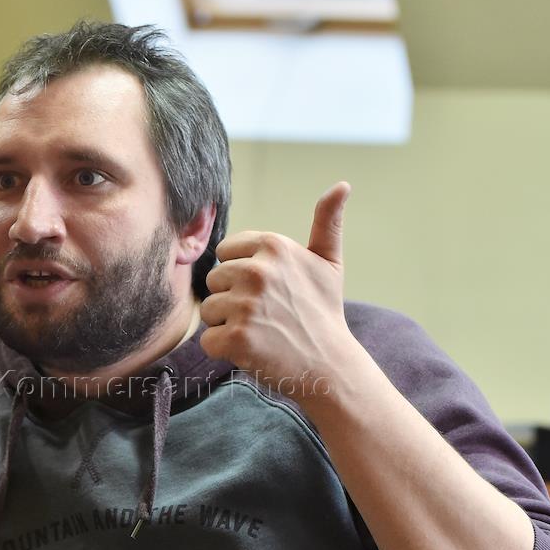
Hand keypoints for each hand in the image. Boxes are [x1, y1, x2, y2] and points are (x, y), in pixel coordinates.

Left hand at [199, 181, 353, 402]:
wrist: (330, 364)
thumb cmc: (324, 312)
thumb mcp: (329, 262)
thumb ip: (327, 221)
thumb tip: (342, 184)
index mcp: (273, 246)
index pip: (225, 253)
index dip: (241, 275)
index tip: (269, 291)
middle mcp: (257, 271)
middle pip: (214, 281)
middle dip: (233, 300)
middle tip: (266, 315)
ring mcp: (246, 306)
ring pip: (209, 311)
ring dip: (228, 325)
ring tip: (261, 332)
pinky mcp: (237, 339)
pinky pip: (208, 341)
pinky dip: (225, 350)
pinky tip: (253, 350)